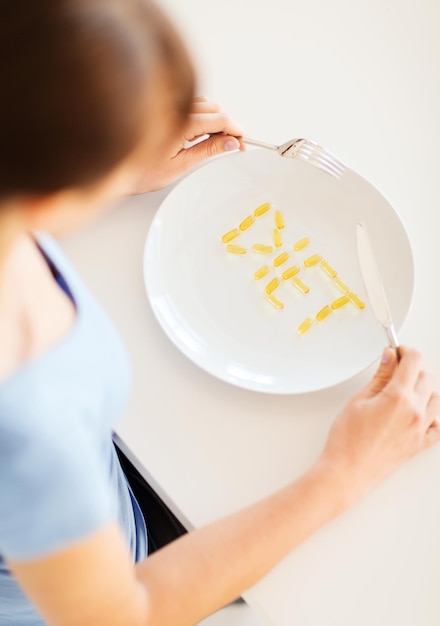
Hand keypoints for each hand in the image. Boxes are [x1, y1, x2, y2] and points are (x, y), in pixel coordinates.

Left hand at [130, 96, 244, 193]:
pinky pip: (190, 103)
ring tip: (217, 140)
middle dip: (226, 125)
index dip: (235, 131)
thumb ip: (207, 151)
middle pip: (214, 108)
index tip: (242, 142)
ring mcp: (167, 106)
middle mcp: (173, 109)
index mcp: (179, 123)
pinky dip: (201, 115)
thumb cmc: (141, 171)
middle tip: (232, 145)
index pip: (219, 119)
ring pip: (203, 104)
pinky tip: (201, 131)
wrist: (115, 168)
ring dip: (215, 119)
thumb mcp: (180, 165)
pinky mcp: (163, 108)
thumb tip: (230, 143)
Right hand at [318, 346, 439, 501]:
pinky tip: (417, 411)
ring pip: (435, 397)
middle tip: (394, 369)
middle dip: (411, 368)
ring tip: (402, 390)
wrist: (348, 471)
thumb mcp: (358, 400)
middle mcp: (415, 411)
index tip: (397, 350)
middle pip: (426, 376)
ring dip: (423, 388)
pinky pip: (438, 425)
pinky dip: (432, 414)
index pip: (413, 361)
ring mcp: (421, 429)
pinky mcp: (420, 443)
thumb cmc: (347, 440)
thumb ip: (379, 376)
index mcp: (398, 397)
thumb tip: (390, 357)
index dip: (405, 350)